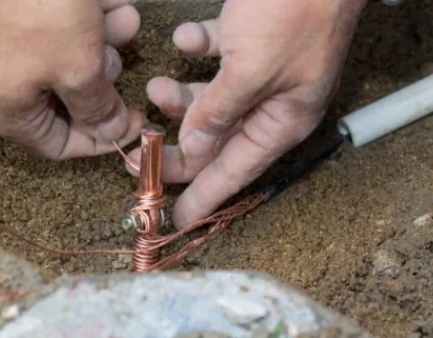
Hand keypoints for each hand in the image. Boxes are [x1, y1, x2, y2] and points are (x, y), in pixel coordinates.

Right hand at [0, 0, 143, 158]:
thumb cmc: (34, 12)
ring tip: (124, 14)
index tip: (138, 119)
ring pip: (67, 54)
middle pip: (68, 97)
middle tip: (120, 52)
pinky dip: (85, 13)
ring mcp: (5, 45)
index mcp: (10, 113)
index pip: (62, 146)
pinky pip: (56, 23)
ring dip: (102, 36)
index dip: (104, 137)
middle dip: (104, 72)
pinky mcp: (11, 12)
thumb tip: (112, 132)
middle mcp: (3, 84)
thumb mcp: (77, 67)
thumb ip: (98, 107)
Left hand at [127, 0, 366, 227]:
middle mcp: (272, 101)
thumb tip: (195, 148)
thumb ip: (218, 112)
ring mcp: (263, 70)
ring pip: (211, 100)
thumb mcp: (250, 71)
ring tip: (153, 86)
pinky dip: (198, 50)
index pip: (235, 171)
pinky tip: (187, 37)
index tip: (174, 221)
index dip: (203, 197)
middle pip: (217, 138)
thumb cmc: (294, 10)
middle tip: (138, 151)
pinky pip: (217, 57)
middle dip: (177, 143)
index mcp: (281, 120)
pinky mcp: (253, 38)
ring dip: (180, 96)